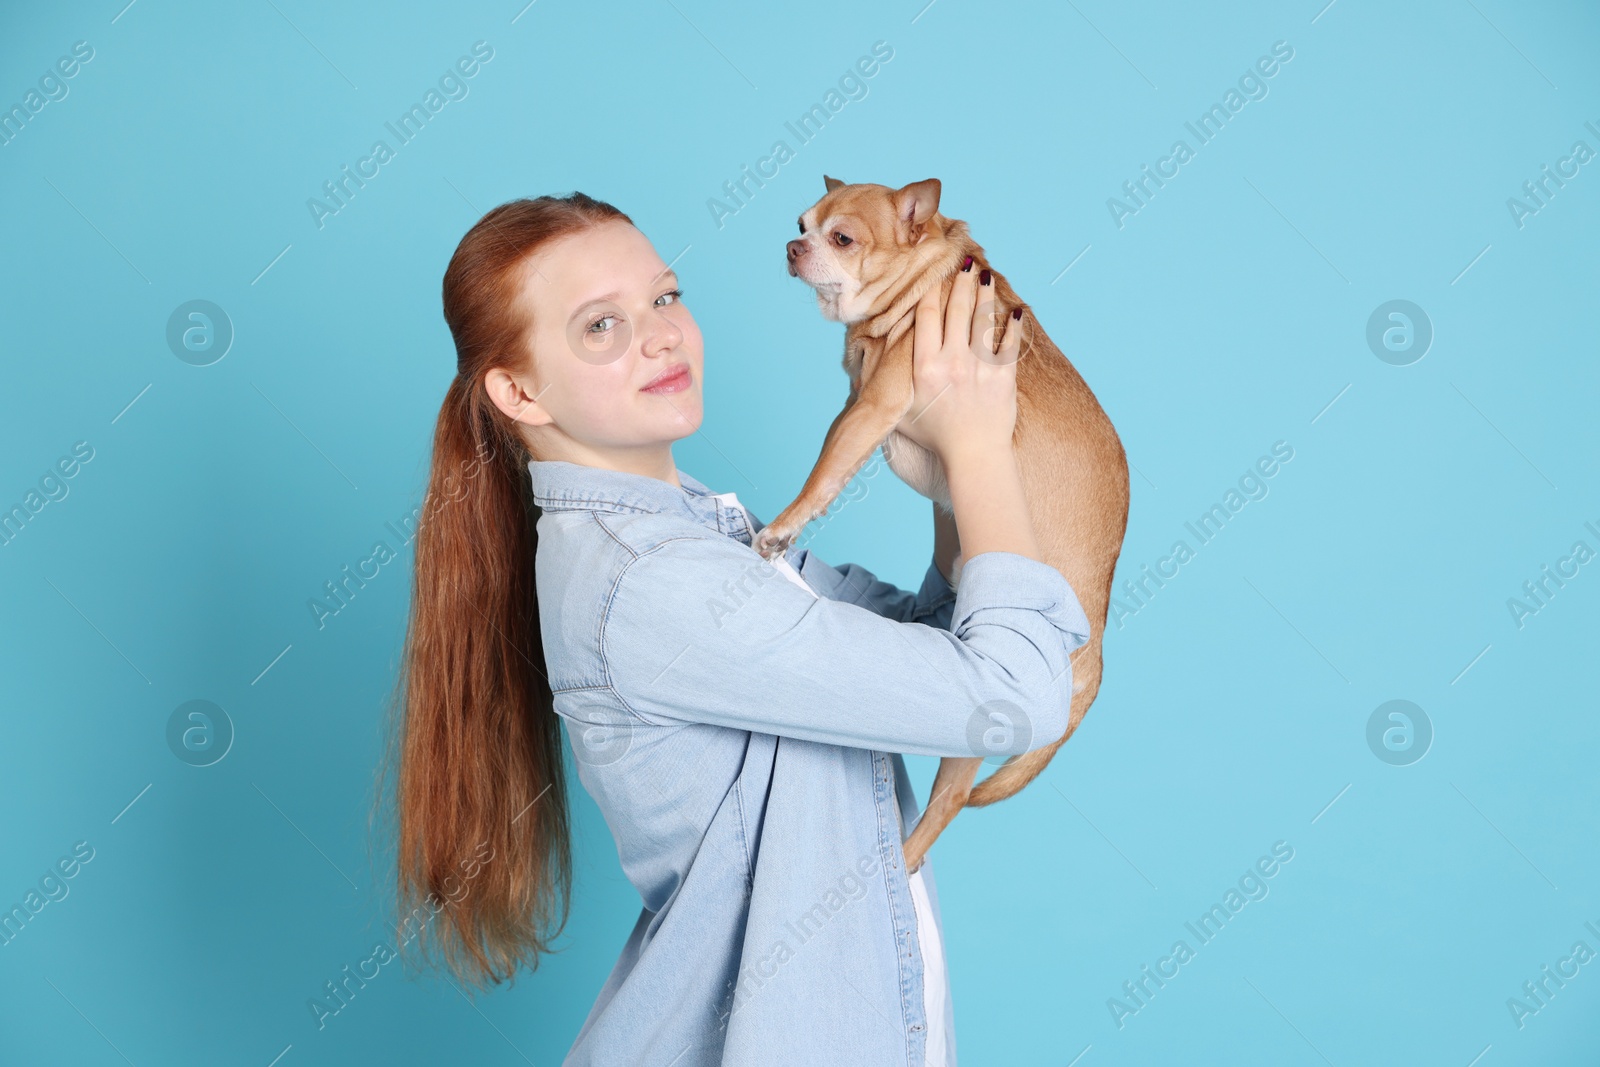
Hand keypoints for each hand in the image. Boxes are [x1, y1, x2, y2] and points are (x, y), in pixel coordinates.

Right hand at [895, 261, 1023, 463]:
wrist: (973, 457)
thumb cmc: (935, 438)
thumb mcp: (901, 412)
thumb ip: (885, 389)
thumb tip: (861, 373)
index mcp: (925, 367)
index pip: (927, 317)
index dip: (930, 292)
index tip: (932, 276)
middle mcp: (953, 362)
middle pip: (956, 310)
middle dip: (959, 282)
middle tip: (963, 263)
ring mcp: (981, 368)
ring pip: (982, 320)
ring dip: (983, 294)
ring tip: (983, 276)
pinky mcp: (1004, 377)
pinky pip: (1009, 343)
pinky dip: (1012, 325)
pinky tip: (1014, 311)